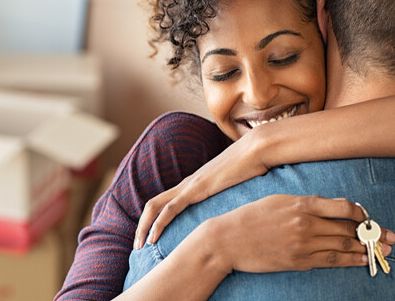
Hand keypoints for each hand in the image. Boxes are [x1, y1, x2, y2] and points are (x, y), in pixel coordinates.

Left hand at [135, 135, 268, 248]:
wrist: (257, 149)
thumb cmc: (253, 167)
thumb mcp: (238, 187)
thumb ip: (232, 198)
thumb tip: (239, 213)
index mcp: (194, 184)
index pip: (165, 203)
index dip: (154, 220)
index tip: (150, 238)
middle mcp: (187, 184)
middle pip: (153, 204)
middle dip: (141, 226)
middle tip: (137, 246)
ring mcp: (190, 185)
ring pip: (155, 206)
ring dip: (144, 227)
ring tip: (139, 245)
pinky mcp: (196, 189)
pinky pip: (170, 208)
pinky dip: (159, 223)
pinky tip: (153, 237)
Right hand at [203, 195, 394, 272]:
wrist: (227, 239)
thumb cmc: (250, 217)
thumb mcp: (277, 200)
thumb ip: (304, 203)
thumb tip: (329, 208)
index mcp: (301, 204)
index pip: (343, 207)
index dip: (361, 213)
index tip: (368, 217)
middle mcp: (306, 223)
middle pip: (349, 229)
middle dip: (373, 233)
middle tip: (391, 237)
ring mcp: (303, 244)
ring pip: (344, 246)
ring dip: (366, 249)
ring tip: (382, 250)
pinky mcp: (298, 261)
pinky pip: (331, 261)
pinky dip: (350, 260)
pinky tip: (361, 260)